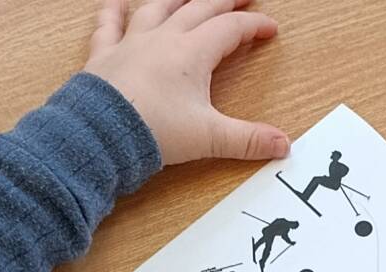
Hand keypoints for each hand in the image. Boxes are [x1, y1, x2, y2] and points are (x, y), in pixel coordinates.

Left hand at [85, 0, 287, 166]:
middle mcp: (164, 39)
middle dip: (225, 0)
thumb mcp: (208, 138)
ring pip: (159, 6)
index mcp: (192, 53)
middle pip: (201, 7)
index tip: (269, 29)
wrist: (103, 135)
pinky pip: (108, 24)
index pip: (231, 29)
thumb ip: (246, 140)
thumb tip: (282, 145)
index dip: (254, 27)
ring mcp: (133, 43)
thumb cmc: (153, 132)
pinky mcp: (104, 56)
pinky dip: (112, 10)